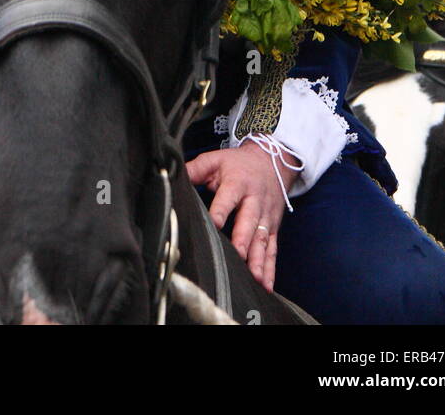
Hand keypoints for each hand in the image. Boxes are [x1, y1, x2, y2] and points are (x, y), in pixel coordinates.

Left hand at [186, 141, 299, 291]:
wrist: (273, 160)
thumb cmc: (239, 164)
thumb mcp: (216, 160)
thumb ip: (194, 169)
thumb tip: (172, 175)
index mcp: (237, 183)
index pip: (228, 198)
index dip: (220, 211)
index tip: (214, 225)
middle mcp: (254, 201)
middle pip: (249, 222)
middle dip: (243, 240)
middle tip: (238, 256)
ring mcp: (265, 216)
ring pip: (262, 239)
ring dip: (259, 260)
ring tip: (255, 278)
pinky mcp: (273, 227)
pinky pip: (272, 249)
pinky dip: (271, 268)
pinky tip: (266, 285)